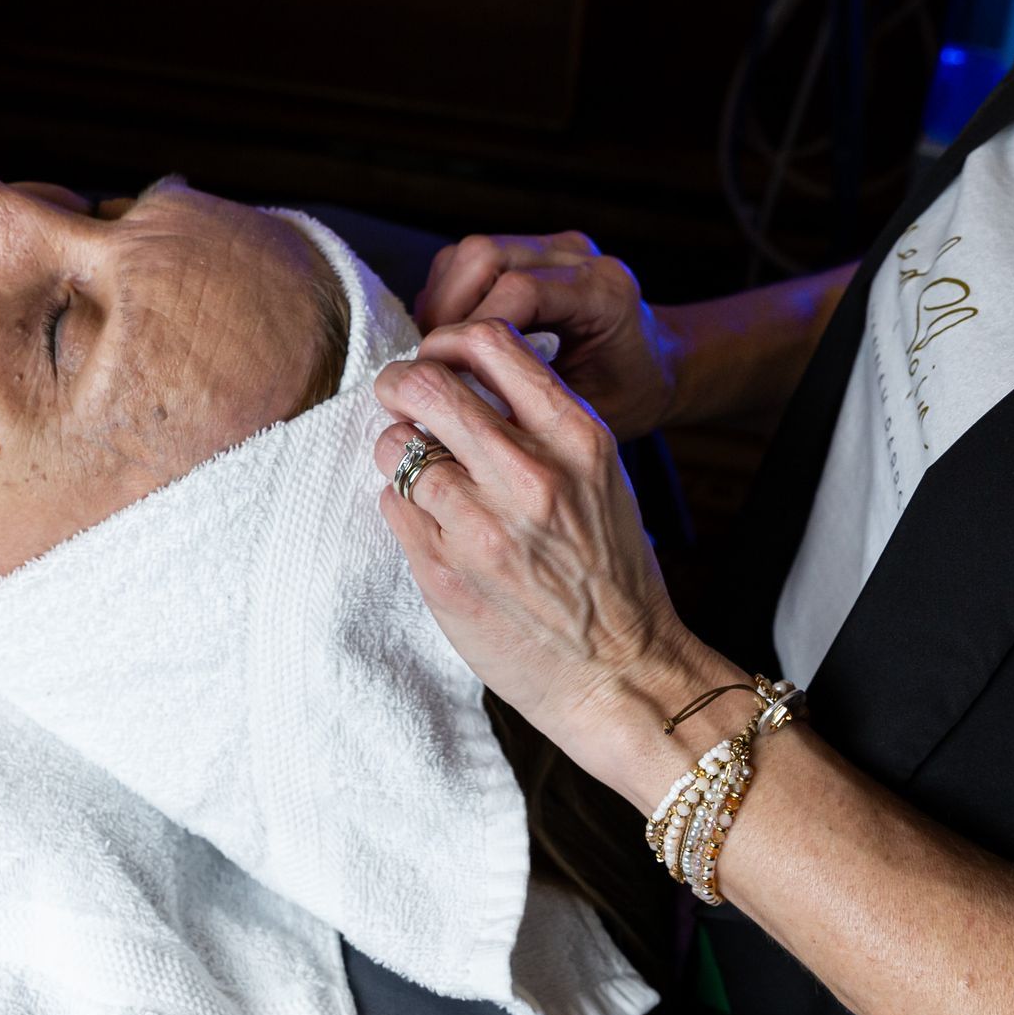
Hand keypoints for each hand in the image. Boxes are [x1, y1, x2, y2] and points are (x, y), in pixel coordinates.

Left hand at [372, 318, 724, 796]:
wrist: (622, 673)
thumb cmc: (610, 572)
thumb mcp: (601, 476)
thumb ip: (541, 422)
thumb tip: (468, 376)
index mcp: (576, 439)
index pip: (491, 343)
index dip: (446, 341)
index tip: (436, 358)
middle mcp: (529, 476)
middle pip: (427, 384)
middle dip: (399, 381)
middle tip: (396, 393)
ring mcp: (479, 526)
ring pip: (396, 446)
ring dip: (395, 449)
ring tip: (416, 469)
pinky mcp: (442, 571)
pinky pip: (391, 505)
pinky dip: (399, 504)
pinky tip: (428, 520)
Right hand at [413, 233, 683, 440]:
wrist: (656, 365)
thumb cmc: (629, 394)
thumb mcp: (591, 411)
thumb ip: (534, 400)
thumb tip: (460, 405)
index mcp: (603, 293)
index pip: (519, 291)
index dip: (471, 331)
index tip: (446, 374)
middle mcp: (578, 257)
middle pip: (485, 256)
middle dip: (446, 310)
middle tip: (432, 363)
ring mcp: (553, 248)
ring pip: (470, 253)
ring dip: (442, 302)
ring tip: (439, 352)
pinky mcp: (531, 250)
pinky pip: (471, 259)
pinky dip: (449, 294)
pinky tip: (453, 336)